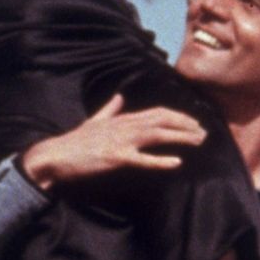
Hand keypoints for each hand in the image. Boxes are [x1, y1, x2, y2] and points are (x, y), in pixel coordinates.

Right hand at [18, 93, 205, 189]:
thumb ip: (109, 109)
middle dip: (185, 125)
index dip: (177, 116)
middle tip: (204, 133)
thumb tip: (119, 96)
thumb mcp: (94, 121)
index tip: (193, 122)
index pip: (156, 112)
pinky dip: (161, 161)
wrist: (55, 155)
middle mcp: (124, 125)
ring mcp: (120, 141)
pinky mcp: (115, 158)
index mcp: (121, 118)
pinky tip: (177, 163)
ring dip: (180, 137)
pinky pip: (142, 159)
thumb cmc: (74, 142)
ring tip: (199, 141)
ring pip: (157, 135)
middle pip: (162, 120)